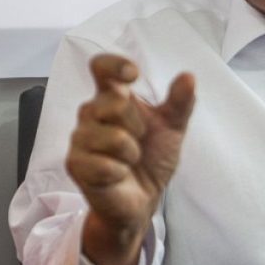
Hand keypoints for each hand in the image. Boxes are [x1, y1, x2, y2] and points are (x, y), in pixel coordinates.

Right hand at [66, 54, 195, 264]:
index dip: (114, 65)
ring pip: (113, 137)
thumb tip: (188, 77)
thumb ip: (180, 103)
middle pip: (114, 103)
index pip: (102, 67)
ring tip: (128, 160)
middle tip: (138, 141)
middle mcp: (91, 112)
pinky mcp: (75, 164)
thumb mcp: (172, 128)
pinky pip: (104, 164)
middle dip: (137, 126)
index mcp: (111, 96)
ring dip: (131, 153)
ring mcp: (80, 138)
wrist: (141, 199)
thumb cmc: (151, 159)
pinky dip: (119, 172)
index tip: (133, 75)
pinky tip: (117, 175)